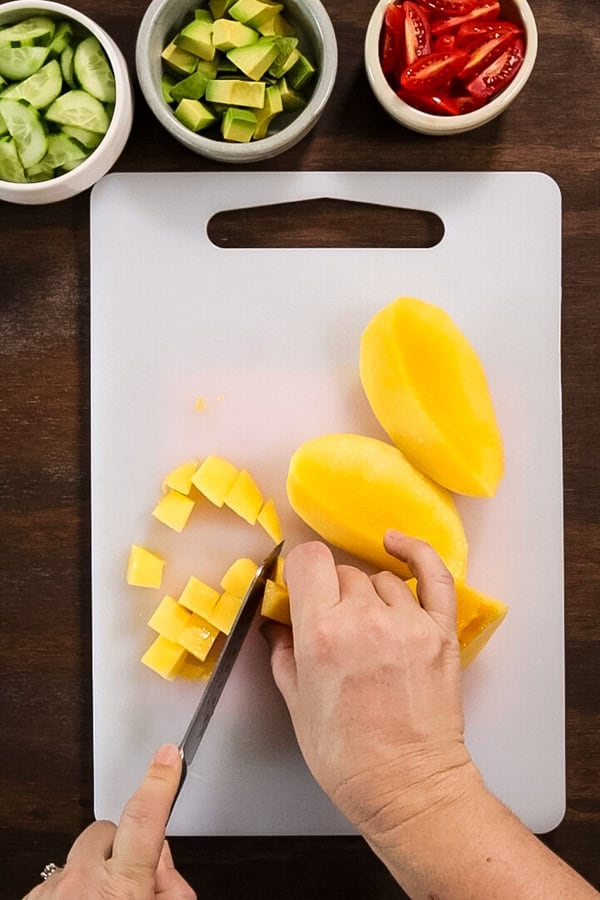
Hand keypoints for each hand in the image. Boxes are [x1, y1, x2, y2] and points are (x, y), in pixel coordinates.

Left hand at [24, 744, 195, 898]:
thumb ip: (173, 887)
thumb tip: (162, 866)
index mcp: (120, 889)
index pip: (144, 819)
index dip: (159, 782)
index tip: (169, 755)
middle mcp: (81, 883)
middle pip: (110, 830)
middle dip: (124, 847)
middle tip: (134, 884)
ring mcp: (54, 890)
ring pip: (84, 854)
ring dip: (98, 872)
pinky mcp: (35, 897)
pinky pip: (62, 876)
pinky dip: (76, 889)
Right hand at [264, 530, 478, 840]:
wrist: (408, 788)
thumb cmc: (348, 757)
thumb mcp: (296, 705)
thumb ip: (282, 653)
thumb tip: (276, 623)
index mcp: (322, 634)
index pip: (309, 561)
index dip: (300, 570)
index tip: (300, 585)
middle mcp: (365, 619)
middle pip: (343, 572)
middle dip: (332, 592)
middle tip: (332, 625)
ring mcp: (408, 623)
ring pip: (380, 578)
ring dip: (368, 594)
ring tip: (366, 629)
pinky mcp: (441, 632)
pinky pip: (433, 575)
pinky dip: (416, 553)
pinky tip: (397, 545)